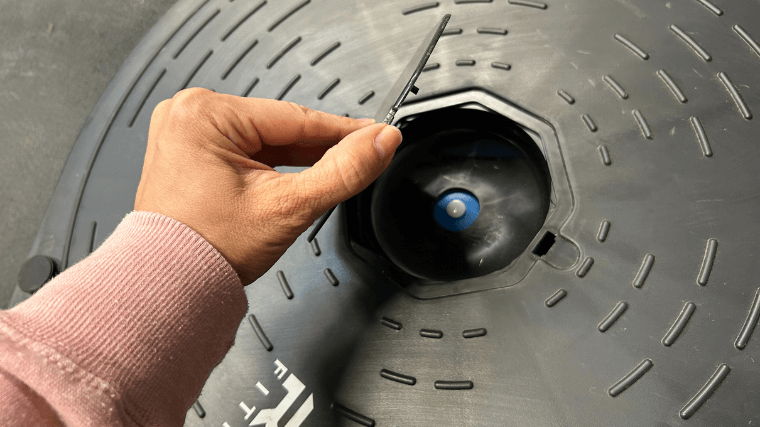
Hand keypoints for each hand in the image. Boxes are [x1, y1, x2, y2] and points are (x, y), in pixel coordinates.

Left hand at [134, 88, 401, 283]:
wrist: (169, 286)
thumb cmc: (205, 251)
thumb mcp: (288, 207)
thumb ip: (343, 172)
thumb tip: (380, 143)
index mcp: (203, 114)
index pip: (295, 117)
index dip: (345, 130)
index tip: (378, 134)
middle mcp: (189, 115)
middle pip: (281, 128)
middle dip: (321, 146)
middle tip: (364, 154)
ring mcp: (186, 134)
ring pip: (266, 140)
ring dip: (299, 157)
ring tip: (333, 171)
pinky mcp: (190, 153)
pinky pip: (246, 151)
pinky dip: (273, 165)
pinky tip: (297, 176)